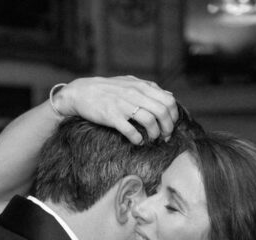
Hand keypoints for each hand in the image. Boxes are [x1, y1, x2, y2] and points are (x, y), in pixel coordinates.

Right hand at [54, 76, 177, 144]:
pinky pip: (131, 131)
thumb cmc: (107, 89)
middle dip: (167, 128)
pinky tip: (138, 142)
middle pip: (162, 111)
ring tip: (152, 140)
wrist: (82, 92)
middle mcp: (135, 94)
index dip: (173, 116)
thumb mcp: (130, 83)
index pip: (168, 100)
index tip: (170, 125)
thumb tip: (169, 96)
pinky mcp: (112, 117)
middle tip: (164, 137)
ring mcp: (124, 105)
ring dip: (154, 134)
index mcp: (141, 86)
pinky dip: (138, 139)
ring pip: (150, 121)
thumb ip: (150, 88)